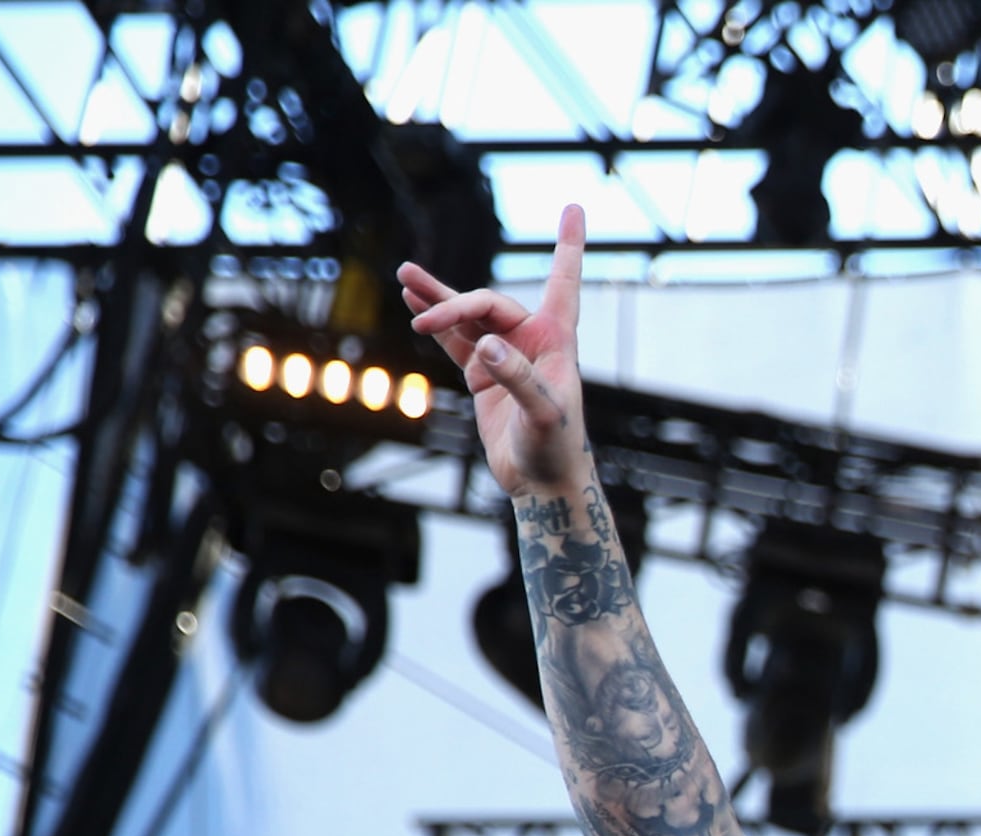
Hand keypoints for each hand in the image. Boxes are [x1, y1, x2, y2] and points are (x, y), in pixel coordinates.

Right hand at [400, 204, 592, 500]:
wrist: (543, 482)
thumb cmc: (556, 449)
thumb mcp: (543, 415)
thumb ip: (517, 379)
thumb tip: (487, 345)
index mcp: (557, 340)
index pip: (563, 281)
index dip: (569, 244)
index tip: (575, 207)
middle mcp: (532, 341)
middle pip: (487, 304)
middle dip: (453, 307)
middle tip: (419, 319)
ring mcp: (505, 356)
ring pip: (468, 317)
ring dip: (438, 299)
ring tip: (405, 275)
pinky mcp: (485, 374)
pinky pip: (456, 340)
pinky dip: (438, 323)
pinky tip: (414, 303)